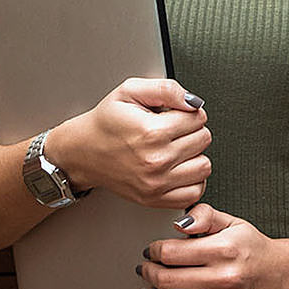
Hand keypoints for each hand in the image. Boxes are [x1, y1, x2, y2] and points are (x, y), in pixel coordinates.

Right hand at [46, 78, 210, 207]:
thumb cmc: (106, 121)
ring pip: (204, 166)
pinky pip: (195, 192)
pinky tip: (179, 167)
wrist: (83, 151)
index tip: (174, 113)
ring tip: (177, 147)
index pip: (198, 118)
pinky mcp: (155, 199)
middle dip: (192, 130)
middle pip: (203, 140)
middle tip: (173, 129)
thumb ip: (166, 89)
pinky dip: (192, 179)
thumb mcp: (130, 91)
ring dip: (195, 155)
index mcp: (151, 132)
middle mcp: (156, 160)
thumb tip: (193, 101)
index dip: (188, 111)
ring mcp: (156, 184)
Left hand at [139, 203, 284, 288]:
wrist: (281, 275)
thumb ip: (204, 215)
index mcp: (223, 250)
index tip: (150, 251)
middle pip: (168, 280)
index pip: (172, 253)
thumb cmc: (253, 247)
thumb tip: (179, 224)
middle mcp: (224, 279)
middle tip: (145, 269)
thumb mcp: (232, 222)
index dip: (153, 251)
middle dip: (149, 273)